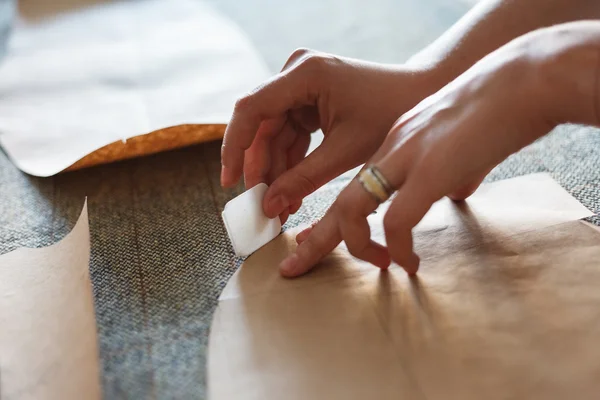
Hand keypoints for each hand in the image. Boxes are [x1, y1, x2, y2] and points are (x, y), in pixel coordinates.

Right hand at [220, 49, 440, 222]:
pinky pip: (290, 133)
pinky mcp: (310, 99)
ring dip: (276, 170)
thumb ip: (303, 179)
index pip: (251, 110)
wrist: (422, 95)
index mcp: (305, 74)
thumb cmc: (391, 115)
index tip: (230, 182)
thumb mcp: (345, 152)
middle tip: (260, 205)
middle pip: (261, 126)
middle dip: (260, 168)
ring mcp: (302, 85)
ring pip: (274, 134)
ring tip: (279, 207)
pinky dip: (291, 161)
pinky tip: (290, 191)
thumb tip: (269, 206)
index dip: (234, 148)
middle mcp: (297, 73)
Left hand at [279, 31, 561, 276]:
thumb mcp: (461, 145)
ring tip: (380, 266)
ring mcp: (406, 159)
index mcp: (396, 143)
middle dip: (315, 239)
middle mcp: (391, 150)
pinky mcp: (429, 170)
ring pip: (353, 207)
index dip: (331, 217)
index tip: (312, 239)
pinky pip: (397, 220)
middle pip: (340, 200)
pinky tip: (408, 262)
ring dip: (355, 246)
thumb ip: (451, 170)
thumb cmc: (499, 113)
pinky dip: (396, 247)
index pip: (354, 186)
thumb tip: (456, 191)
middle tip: (295, 265)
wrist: (521, 83)